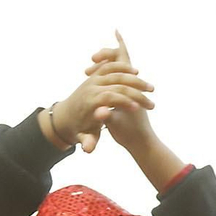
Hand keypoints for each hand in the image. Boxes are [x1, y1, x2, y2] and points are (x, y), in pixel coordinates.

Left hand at [51, 34, 154, 152]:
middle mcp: (90, 87)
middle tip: (150, 102)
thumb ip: (88, 142)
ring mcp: (92, 79)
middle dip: (135, 90)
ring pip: (115, 70)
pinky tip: (137, 73)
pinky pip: (110, 66)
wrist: (65, 116)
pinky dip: (124, 67)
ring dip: (133, 77)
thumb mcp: (84, 136)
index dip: (123, 101)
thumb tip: (88, 149)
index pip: (108, 96)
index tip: (137, 108)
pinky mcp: (95, 75)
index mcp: (89, 102)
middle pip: (116, 81)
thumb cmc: (79, 129)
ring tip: (149, 88)